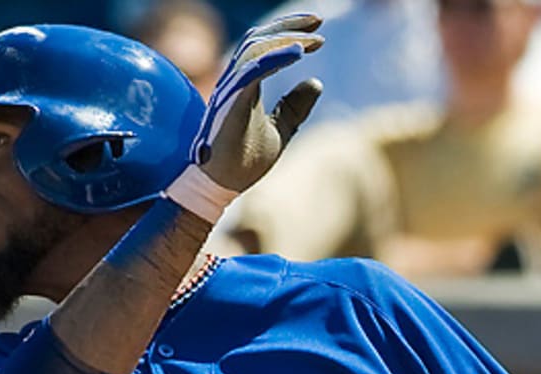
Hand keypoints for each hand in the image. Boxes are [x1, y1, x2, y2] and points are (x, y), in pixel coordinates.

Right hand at [192, 15, 324, 192]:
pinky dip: (276, 56)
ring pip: (255, 47)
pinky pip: (253, 69)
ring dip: (286, 39)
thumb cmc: (243, 161)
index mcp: (244, 84)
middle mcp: (235, 80)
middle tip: (318, 21)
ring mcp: (231, 89)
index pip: (264, 46)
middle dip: (289, 26)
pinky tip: (299, 51)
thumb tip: (316, 82)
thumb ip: (295, 106)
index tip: (319, 35)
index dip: (289, 34)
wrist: (222, 186)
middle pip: (259, 38)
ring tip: (314, 40)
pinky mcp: (232, 101)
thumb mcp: (280, 130)